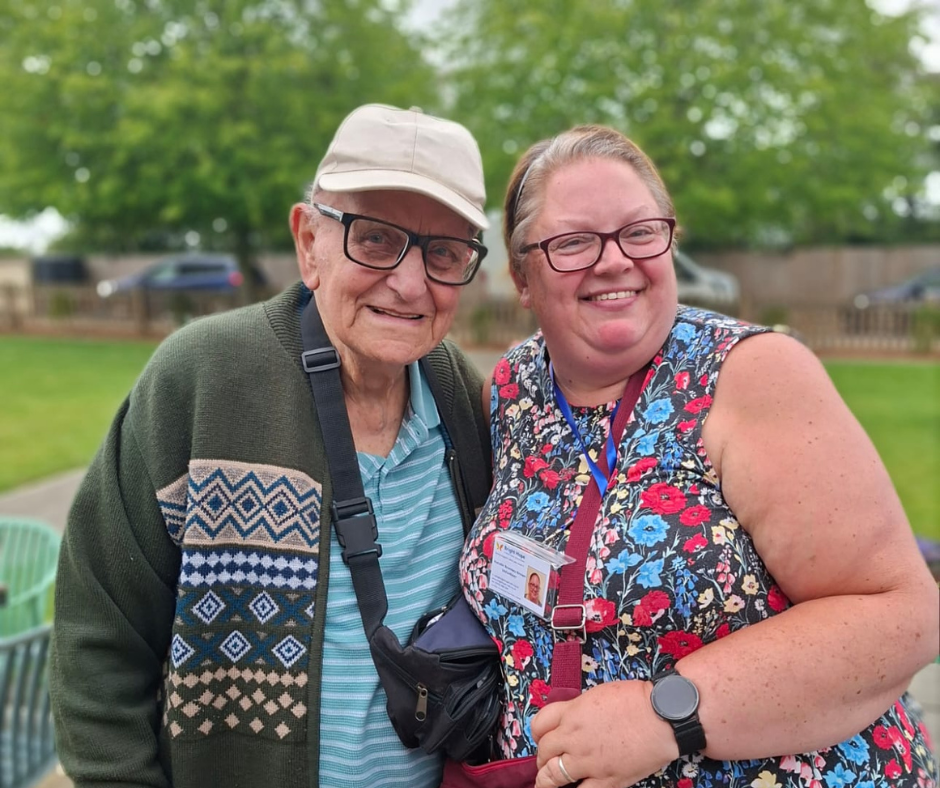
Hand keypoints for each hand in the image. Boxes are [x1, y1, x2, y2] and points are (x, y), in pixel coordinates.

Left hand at [532, 680, 677, 787]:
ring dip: (546, 780)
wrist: (661, 715)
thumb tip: (573, 719)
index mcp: (572, 712)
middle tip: (547, 761)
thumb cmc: (636, 699)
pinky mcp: (606, 780)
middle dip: (543, 757)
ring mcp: (587, 761)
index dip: (537, 733)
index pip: (539, 724)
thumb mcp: (597, 694)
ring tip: (546, 783)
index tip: (541, 738)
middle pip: (544, 751)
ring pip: (552, 776)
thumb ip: (579, 709)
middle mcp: (573, 737)